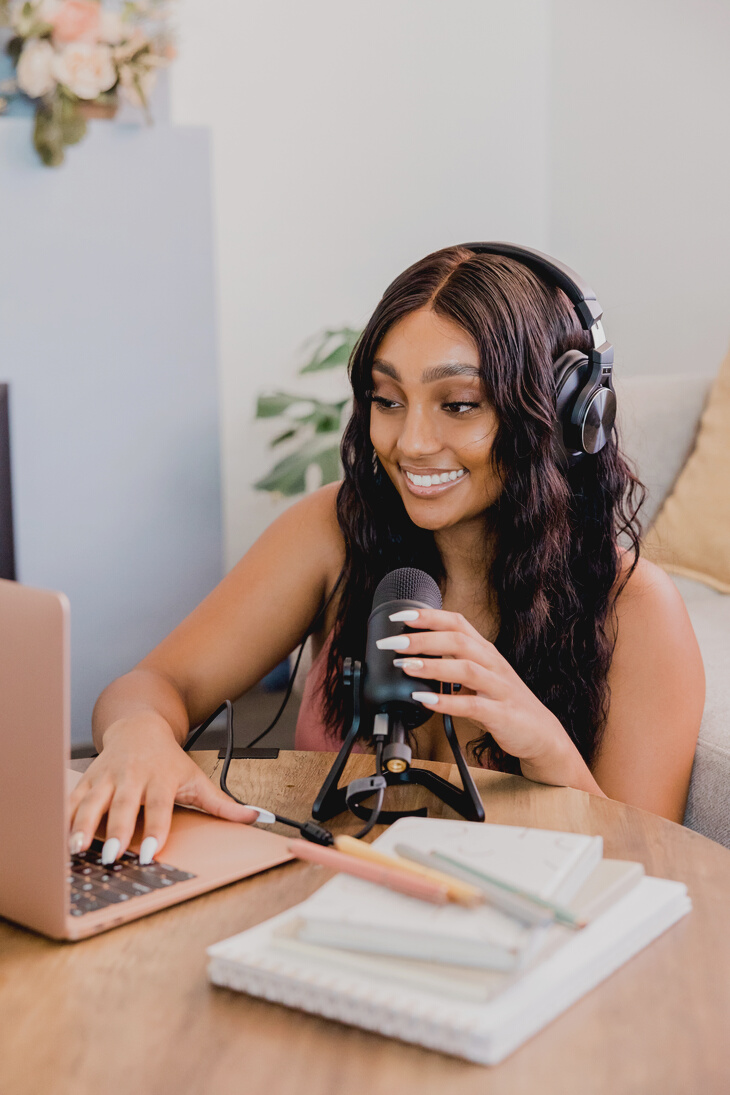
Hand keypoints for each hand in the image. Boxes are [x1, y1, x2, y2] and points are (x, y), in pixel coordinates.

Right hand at [68, 715, 258, 863]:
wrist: (139, 726)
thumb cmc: (169, 760)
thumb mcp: (197, 778)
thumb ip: (223, 804)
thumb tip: (257, 818)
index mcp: (161, 778)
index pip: (159, 806)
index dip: (155, 829)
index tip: (152, 852)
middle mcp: (132, 776)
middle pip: (122, 806)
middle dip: (115, 831)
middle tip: (111, 856)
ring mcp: (107, 776)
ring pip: (92, 802)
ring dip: (83, 826)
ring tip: (77, 849)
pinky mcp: (87, 779)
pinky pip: (73, 799)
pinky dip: (64, 817)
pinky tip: (58, 838)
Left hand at [378, 607, 570, 779]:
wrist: (541, 733)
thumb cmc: (504, 702)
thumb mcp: (480, 676)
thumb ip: (453, 662)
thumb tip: (415, 654)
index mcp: (485, 651)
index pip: (457, 622)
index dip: (429, 616)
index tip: (401, 615)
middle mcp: (492, 664)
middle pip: (458, 640)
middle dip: (423, 639)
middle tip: (394, 642)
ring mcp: (498, 688)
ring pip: (466, 668)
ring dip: (433, 665)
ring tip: (405, 666)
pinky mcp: (501, 714)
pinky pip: (472, 705)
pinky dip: (447, 702)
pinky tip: (425, 700)